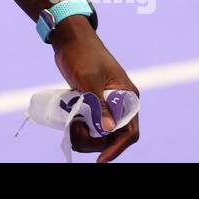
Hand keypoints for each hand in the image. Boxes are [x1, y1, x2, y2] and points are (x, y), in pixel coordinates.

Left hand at [50, 18, 139, 162]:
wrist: (68, 38)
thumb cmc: (82, 54)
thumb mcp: (89, 79)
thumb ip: (99, 104)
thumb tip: (108, 130)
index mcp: (127, 96)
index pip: (129, 131)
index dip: (117, 148)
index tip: (101, 160)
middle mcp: (120, 103)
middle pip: (113, 136)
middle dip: (95, 142)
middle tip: (75, 134)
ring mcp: (105, 104)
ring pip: (100, 133)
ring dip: (86, 136)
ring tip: (71, 127)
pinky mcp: (92, 103)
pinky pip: (90, 124)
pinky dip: (80, 128)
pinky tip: (70, 123)